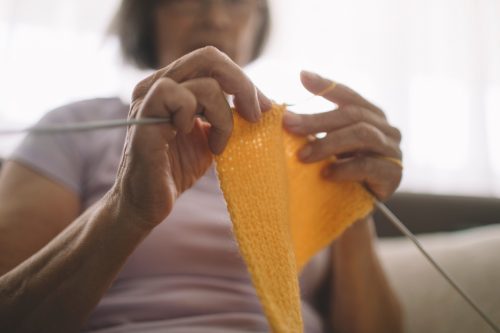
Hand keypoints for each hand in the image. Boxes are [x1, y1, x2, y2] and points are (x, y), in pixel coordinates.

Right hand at [112, 46, 271, 229]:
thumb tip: (261, 102)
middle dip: (242, 86)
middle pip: (209, 58)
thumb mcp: (210, 137)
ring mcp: (148, 100)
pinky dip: (195, 116)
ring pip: (203, 83)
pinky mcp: (143, 120)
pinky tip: (193, 137)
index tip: (263, 108)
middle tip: (255, 115)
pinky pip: (174, 95)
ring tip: (218, 144)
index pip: (213, 62)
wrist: (147, 203)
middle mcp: (157, 84)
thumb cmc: (176, 170)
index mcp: (174, 85)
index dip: (243, 80)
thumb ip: (226, 114)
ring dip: (222, 116)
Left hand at [283, 70, 401, 199]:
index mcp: (371, 116)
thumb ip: (313, 128)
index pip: (349, 96)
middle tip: (288, 125)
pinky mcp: (394, 175)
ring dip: (328, 143)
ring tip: (302, 156)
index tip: (302, 76)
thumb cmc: (336, 173)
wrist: (350, 211)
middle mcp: (386, 129)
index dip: (326, 85)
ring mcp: (393, 150)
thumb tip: (280, 111)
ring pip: (362, 135)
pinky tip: (325, 174)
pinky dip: (344, 168)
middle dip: (317, 119)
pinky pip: (369, 165)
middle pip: (352, 115)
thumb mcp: (325, 146)